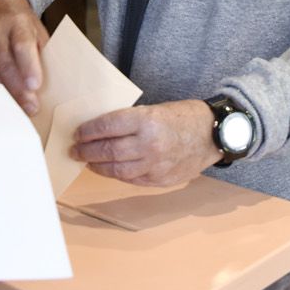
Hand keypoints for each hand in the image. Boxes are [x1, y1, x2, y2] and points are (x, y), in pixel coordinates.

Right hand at [0, 0, 47, 113]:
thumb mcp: (38, 32)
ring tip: (18, 109)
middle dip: (18, 89)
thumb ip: (42, 54)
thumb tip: (51, 85)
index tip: (35, 86)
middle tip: (31, 107)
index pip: (22, 45)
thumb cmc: (22, 25)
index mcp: (17, 22)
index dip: (28, 67)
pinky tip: (0, 101)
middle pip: (4, 64)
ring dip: (4, 95)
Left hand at [72, 100, 219, 185]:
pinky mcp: (160, 180)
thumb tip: (101, 129)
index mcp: (148, 121)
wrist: (214, 135)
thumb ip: (131, 121)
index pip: (107, 126)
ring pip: (116, 170)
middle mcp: (150, 145)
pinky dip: (116, 174)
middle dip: (86, 151)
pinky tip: (108, 169)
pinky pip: (131, 179)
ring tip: (87, 161)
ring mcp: (155, 166)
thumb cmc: (185, 117)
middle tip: (75, 149)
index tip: (77, 132)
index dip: (88, 130)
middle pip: (108, 151)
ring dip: (97, 166)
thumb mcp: (156, 109)